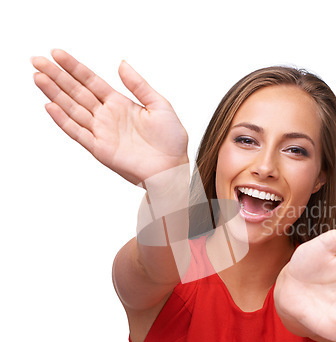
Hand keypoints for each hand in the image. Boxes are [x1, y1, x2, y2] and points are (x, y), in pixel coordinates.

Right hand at [32, 49, 187, 184]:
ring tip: (38, 77)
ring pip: (73, 109)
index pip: (92, 82)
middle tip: (38, 60)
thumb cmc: (171, 141)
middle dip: (57, 76)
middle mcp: (107, 116)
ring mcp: (102, 132)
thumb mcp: (160, 105)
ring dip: (55, 93)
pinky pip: (78, 133)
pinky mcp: (100, 149)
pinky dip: (63, 120)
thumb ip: (139, 85)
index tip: (57, 54)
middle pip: (77, 92)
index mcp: (120, 104)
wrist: (173, 168)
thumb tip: (122, 64)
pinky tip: (50, 106)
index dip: (75, 68)